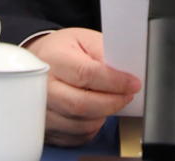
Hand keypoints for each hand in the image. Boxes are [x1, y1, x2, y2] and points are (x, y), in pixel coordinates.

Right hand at [25, 28, 141, 145]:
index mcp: (54, 59)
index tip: (133, 83)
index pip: (86, 74)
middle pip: (82, 104)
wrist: (41, 61)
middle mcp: (44, 88)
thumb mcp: (85, 39)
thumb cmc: (65, 49)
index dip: (114, 81)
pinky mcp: (46, 128)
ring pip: (80, 124)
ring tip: (113, 100)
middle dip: (112, 102)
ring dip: (104, 115)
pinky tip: (98, 112)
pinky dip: (93, 127)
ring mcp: (43, 111)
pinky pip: (75, 135)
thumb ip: (104, 51)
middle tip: (128, 95)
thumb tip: (123, 69)